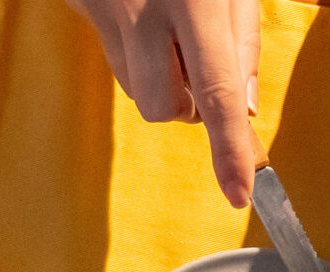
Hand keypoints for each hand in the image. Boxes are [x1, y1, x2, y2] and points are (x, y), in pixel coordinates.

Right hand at [63, 0, 261, 207]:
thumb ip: (244, 40)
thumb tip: (246, 110)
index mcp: (194, 2)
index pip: (216, 94)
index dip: (229, 151)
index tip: (239, 193)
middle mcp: (145, 13)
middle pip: (162, 108)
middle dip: (187, 108)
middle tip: (199, 67)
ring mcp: (107, 14)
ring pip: (136, 89)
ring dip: (161, 79)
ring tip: (171, 31)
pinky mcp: (83, 9)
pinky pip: (114, 59)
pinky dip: (137, 55)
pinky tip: (144, 18)